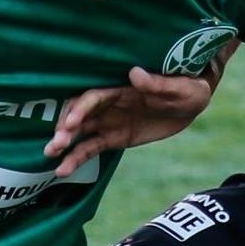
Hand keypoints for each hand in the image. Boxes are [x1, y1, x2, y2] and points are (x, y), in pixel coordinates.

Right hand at [44, 52, 232, 177]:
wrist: (193, 102)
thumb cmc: (189, 86)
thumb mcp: (181, 87)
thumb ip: (158, 84)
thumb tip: (134, 74)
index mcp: (122, 87)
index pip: (94, 97)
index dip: (81, 108)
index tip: (72, 123)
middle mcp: (109, 104)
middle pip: (81, 114)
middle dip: (66, 128)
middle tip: (56, 145)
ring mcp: (109, 121)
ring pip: (81, 133)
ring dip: (64, 144)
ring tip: (51, 158)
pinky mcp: (114, 138)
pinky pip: (91, 148)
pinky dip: (76, 158)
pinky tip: (62, 170)